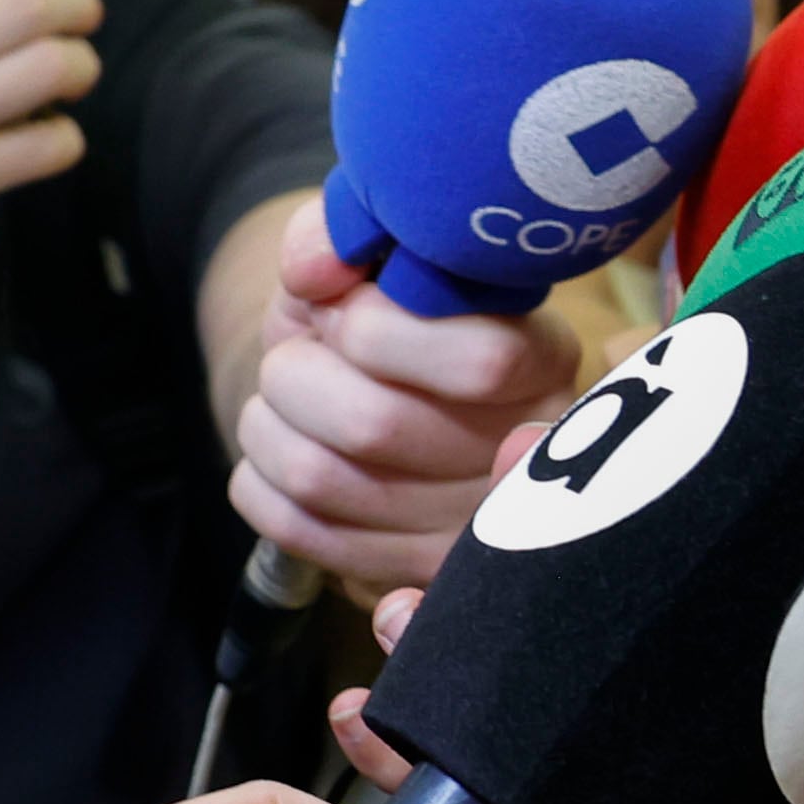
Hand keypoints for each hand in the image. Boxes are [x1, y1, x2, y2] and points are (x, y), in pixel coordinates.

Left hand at [235, 199, 579, 592]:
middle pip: (375, 426)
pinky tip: (283, 449)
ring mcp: (465, 530)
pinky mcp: (406, 574)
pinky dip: (259, 479)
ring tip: (284, 398)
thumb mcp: (379, 255)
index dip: (379, 329)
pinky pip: (295, 530)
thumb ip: (346, 229)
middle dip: (297, 374)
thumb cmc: (389, 314)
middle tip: (298, 355)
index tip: (341, 308)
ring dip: (267, 423)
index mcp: (543, 361)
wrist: (381, 393)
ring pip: (320, 480)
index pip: (482, 362)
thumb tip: (313, 270)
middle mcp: (524, 455)